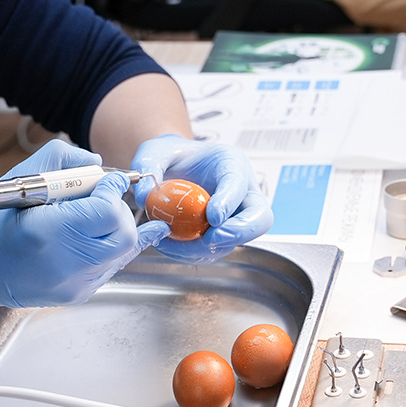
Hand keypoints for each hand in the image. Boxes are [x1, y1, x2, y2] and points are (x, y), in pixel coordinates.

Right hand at [0, 139, 168, 316]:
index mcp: (47, 233)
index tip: (108, 181)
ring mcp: (73, 285)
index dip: (112, 190)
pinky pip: (110, 266)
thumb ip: (62, 161)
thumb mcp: (18, 180)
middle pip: (123, 235)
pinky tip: (98, 233)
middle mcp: (64, 264)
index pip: (107, 211)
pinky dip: (108, 246)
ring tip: (95, 214)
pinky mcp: (76, 295)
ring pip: (122, 252)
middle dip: (119, 210)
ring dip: (116, 228)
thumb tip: (96, 164)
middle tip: (102, 197)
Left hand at [131, 135, 272, 263]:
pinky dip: (193, 254)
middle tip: (211, 240)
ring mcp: (236, 217)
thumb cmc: (170, 157)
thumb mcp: (155, 152)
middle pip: (260, 218)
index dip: (229, 201)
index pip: (239, 183)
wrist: (173, 170)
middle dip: (239, 232)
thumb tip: (145, 195)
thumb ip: (148, 165)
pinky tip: (168, 247)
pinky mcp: (221, 235)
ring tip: (173, 245)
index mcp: (231, 164)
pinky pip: (215, 251)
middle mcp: (242, 192)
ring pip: (238, 241)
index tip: (212, 216)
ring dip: (208, 249)